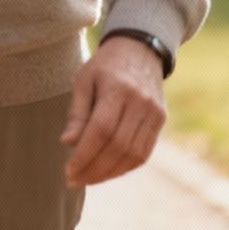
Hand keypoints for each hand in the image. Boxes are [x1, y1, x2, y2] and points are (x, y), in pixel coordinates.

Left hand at [60, 34, 167, 186]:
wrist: (140, 49)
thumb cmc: (104, 66)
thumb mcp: (83, 80)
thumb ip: (77, 113)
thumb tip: (67, 143)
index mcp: (118, 89)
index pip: (101, 131)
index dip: (85, 155)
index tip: (68, 171)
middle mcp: (140, 102)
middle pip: (118, 146)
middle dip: (94, 169)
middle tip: (74, 180)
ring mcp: (154, 112)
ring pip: (133, 154)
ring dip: (109, 172)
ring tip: (88, 179)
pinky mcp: (161, 120)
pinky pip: (144, 152)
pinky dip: (125, 166)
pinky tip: (107, 171)